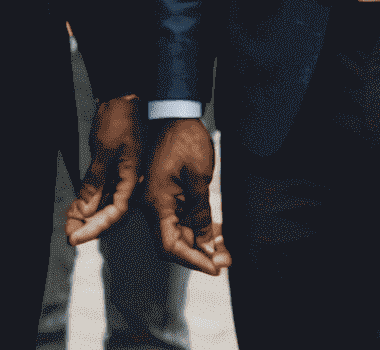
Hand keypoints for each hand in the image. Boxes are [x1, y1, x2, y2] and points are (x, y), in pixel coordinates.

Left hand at [65, 95, 143, 244]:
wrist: (122, 97)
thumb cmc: (119, 120)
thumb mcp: (104, 151)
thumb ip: (95, 181)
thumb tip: (85, 208)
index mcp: (132, 179)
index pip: (115, 213)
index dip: (96, 228)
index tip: (77, 237)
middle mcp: (128, 182)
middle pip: (110, 213)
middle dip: (89, 226)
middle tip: (69, 234)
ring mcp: (120, 176)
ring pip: (103, 204)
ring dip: (86, 216)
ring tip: (69, 224)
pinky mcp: (111, 169)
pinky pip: (100, 191)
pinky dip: (87, 201)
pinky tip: (74, 209)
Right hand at [145, 117, 230, 275]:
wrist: (175, 112)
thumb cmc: (184, 140)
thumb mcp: (198, 179)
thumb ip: (201, 215)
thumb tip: (207, 245)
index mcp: (156, 202)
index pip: (169, 245)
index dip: (192, 260)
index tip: (214, 268)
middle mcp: (153, 204)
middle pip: (173, 241)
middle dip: (200, 254)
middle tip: (226, 260)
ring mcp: (159, 198)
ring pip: (179, 231)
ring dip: (201, 241)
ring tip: (226, 249)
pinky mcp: (167, 192)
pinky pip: (181, 217)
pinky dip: (198, 226)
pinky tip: (217, 232)